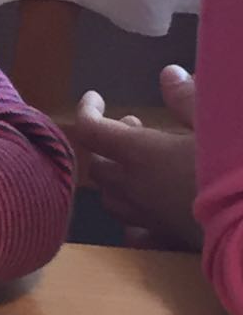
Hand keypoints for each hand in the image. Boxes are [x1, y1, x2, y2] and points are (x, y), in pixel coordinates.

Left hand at [73, 66, 199, 249]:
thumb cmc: (235, 171)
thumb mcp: (216, 126)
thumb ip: (188, 100)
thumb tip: (168, 74)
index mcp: (141, 154)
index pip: (92, 131)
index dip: (87, 111)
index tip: (96, 97)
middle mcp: (134, 187)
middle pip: (98, 168)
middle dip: (106, 145)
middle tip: (134, 128)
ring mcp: (147, 218)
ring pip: (111, 200)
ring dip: (116, 179)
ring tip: (139, 166)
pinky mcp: (165, 240)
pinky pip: (135, 233)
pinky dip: (133, 220)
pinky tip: (148, 211)